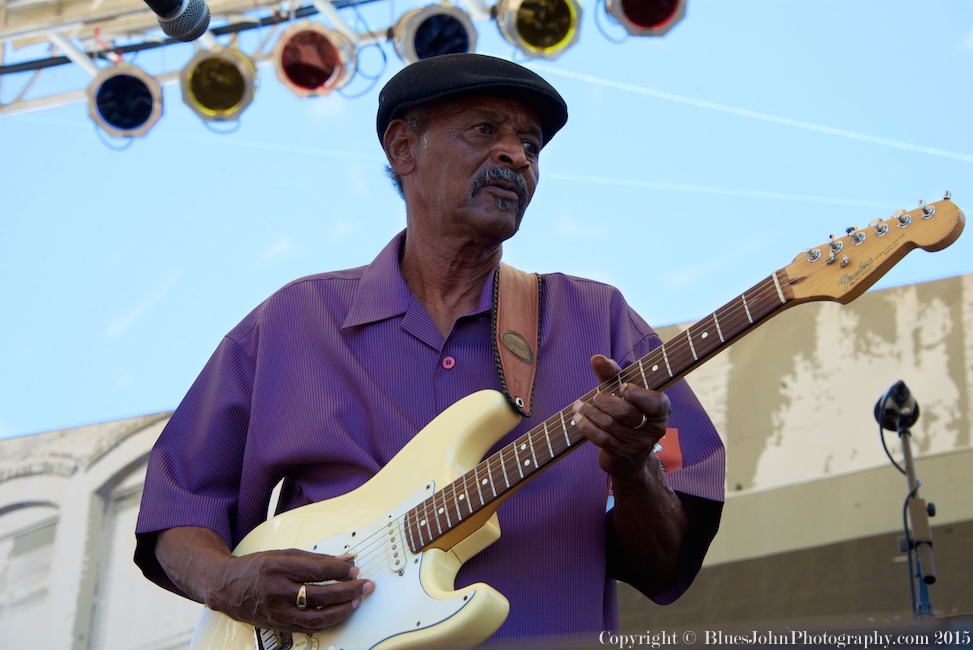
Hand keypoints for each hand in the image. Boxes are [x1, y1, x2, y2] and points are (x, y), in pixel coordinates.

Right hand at [156, 527, 373, 634]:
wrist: (226, 587)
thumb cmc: (257, 567)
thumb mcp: (284, 553)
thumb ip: (316, 558)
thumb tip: (345, 559)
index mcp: (278, 566)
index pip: (317, 570)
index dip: (340, 571)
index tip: (354, 569)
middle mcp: (277, 590)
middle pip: (320, 595)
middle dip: (348, 591)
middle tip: (364, 585)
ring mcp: (277, 611)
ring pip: (316, 617)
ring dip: (341, 610)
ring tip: (357, 602)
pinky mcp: (278, 625)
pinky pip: (308, 627)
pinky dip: (327, 621)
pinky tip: (340, 613)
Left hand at [572, 354, 670, 479]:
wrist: (629, 455)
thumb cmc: (625, 412)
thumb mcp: (620, 390)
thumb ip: (611, 372)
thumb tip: (596, 358)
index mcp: (661, 409)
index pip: (655, 402)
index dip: (637, 394)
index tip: (622, 387)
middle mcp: (655, 428)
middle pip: (626, 412)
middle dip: (604, 401)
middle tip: (594, 397)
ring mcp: (640, 444)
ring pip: (610, 425)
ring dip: (590, 413)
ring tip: (579, 406)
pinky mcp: (623, 455)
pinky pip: (602, 439)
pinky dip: (587, 426)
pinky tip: (578, 419)